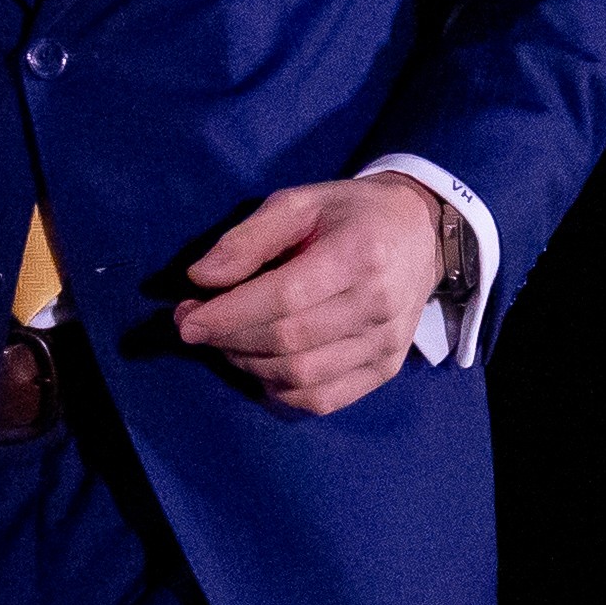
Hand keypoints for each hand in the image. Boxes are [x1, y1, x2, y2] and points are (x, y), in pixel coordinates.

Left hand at [173, 172, 448, 416]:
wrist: (419, 234)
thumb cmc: (350, 214)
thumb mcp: (298, 204)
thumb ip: (247, 239)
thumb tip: (200, 279)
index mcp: (360, 253)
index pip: (284, 298)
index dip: (228, 316)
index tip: (186, 319)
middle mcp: (379, 304)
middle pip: (288, 341)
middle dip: (229, 340)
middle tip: (195, 327)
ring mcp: (386, 343)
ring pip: (301, 376)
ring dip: (248, 365)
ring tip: (227, 343)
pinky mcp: (385, 370)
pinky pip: (322, 400)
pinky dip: (280, 391)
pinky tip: (261, 367)